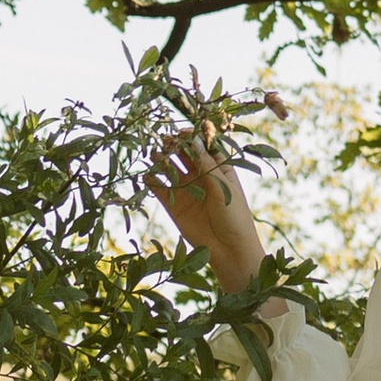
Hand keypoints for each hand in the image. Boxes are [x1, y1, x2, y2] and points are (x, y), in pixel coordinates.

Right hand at [151, 135, 268, 291]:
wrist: (228, 249)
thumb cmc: (234, 215)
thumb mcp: (224, 187)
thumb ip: (207, 165)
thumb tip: (193, 141)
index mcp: (219, 169)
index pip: (203, 147)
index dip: (193, 137)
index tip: (182, 131)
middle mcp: (200, 177)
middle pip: (184, 156)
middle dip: (174, 146)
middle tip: (164, 140)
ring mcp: (186, 191)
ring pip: (170, 170)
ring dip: (161, 160)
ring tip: (153, 154)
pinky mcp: (174, 206)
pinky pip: (159, 190)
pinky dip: (151, 181)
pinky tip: (146, 175)